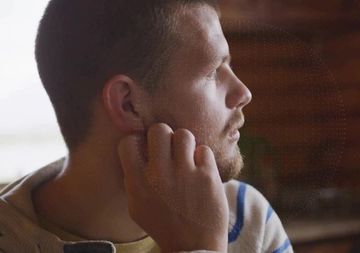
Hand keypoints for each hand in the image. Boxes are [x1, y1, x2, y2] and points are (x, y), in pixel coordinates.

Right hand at [117, 123, 227, 251]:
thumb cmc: (165, 225)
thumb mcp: (138, 207)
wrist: (194, 246)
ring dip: (186, 144)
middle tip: (170, 148)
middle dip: (165, 136)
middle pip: (159, 130)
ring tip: (187, 157)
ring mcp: (185, 174)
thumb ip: (134, 179)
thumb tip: (136, 151)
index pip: (128, 142)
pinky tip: (201, 169)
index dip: (138, 141)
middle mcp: (159, 175)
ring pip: (184, 134)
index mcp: (138, 184)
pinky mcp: (208, 176)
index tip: (146, 148)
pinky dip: (203, 158)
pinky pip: (204, 150)